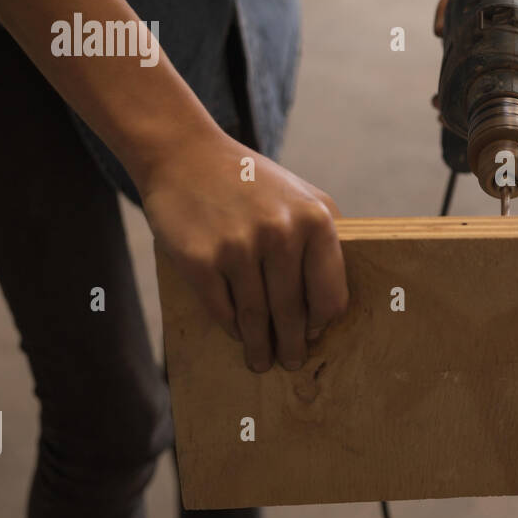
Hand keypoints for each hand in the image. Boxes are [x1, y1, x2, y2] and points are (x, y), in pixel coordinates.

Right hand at [139, 131, 348, 372]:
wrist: (184, 155)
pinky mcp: (199, 260)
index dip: (322, 322)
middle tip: (292, 363)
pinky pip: (222, 310)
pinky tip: (236, 335)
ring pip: (257, 318)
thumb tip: (332, 302)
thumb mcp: (302, 194)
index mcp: (315, 220)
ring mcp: (238, 248)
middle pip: (293, 312)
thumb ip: (325, 236)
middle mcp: (281, 234)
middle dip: (292, 345)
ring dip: (260, 347)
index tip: (315, 334)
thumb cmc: (250, 181)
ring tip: (261, 362)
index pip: (330, 294)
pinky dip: (231, 329)